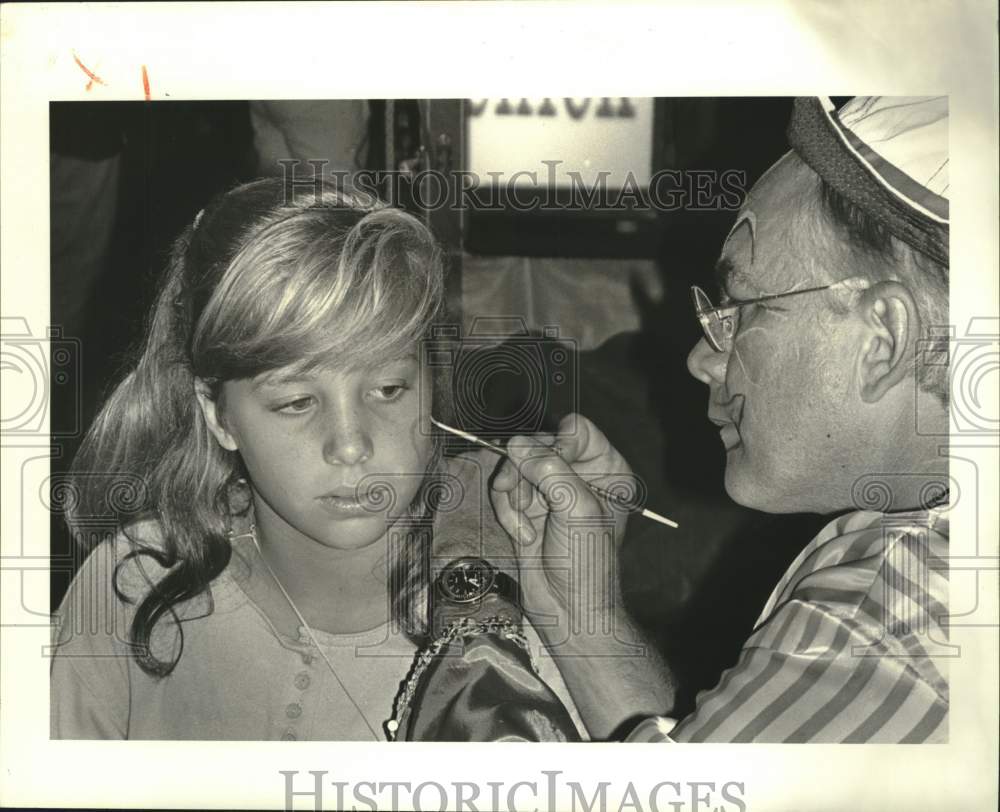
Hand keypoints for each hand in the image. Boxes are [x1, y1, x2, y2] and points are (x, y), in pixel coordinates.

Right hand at [489, 413, 636, 616]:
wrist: (568, 610)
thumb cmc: (586, 560)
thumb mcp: (575, 508)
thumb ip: (548, 469)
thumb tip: (514, 443)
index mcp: (606, 468)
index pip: (576, 429)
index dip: (556, 442)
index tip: (549, 464)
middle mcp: (579, 474)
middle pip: (537, 444)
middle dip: (525, 472)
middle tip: (524, 499)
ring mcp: (551, 490)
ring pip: (515, 465)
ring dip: (512, 494)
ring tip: (525, 525)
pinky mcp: (527, 507)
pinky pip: (504, 489)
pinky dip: (507, 511)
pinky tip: (523, 535)